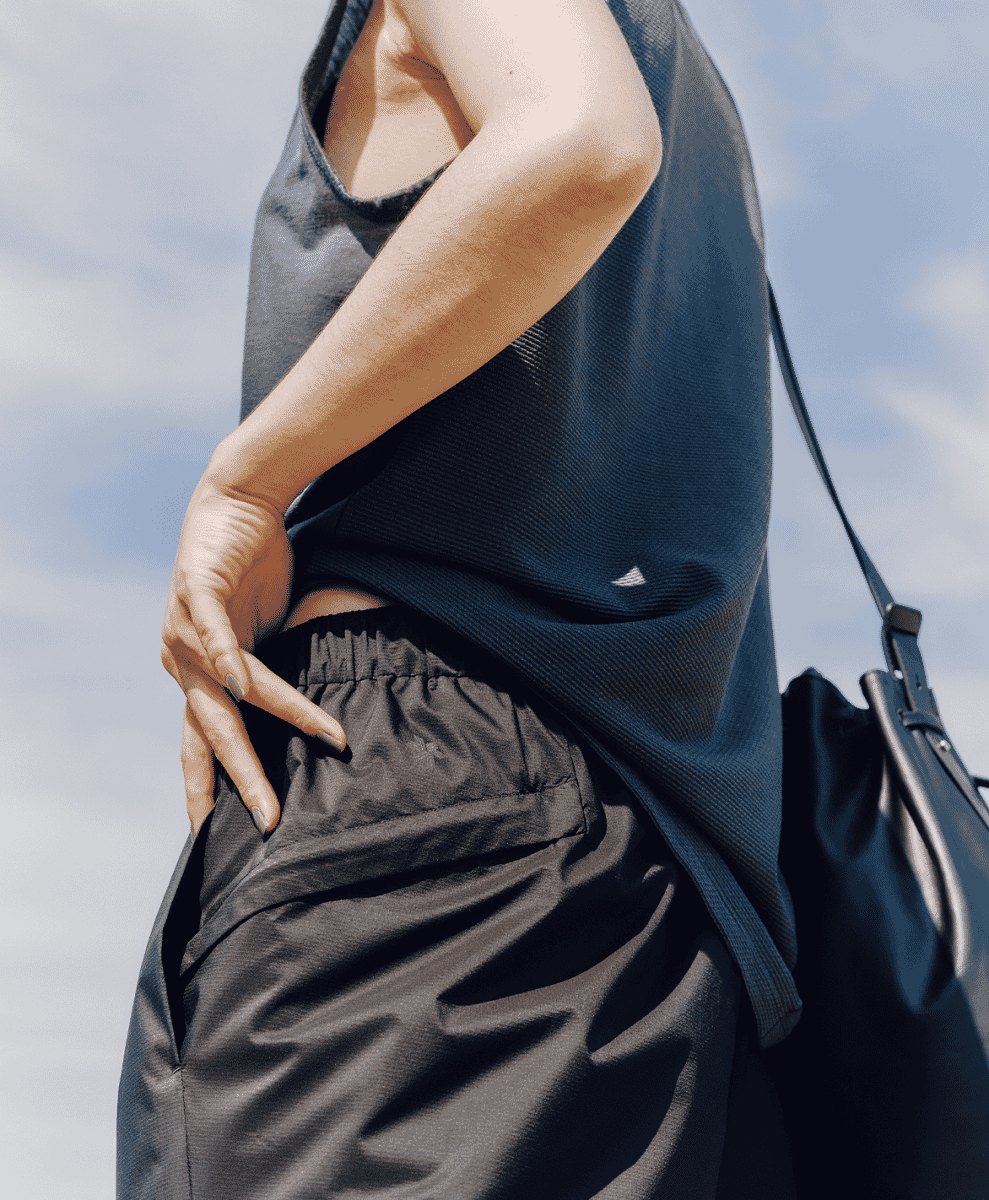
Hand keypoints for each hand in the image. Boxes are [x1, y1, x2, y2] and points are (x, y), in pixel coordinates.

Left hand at [161, 474, 345, 834]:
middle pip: (214, 734)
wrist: (237, 501)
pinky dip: (230, 662)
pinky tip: (244, 686)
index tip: (216, 834)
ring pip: (226, 693)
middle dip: (242, 780)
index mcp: (198, 675)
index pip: (203, 743)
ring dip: (266, 724)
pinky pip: (216, 635)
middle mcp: (183, 661)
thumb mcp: (264, 632)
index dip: (209, 787)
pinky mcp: (195, 594)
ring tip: (310, 744)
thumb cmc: (252, 566)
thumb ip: (269, 670)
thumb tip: (303, 709)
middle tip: (267, 821)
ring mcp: (184, 631)